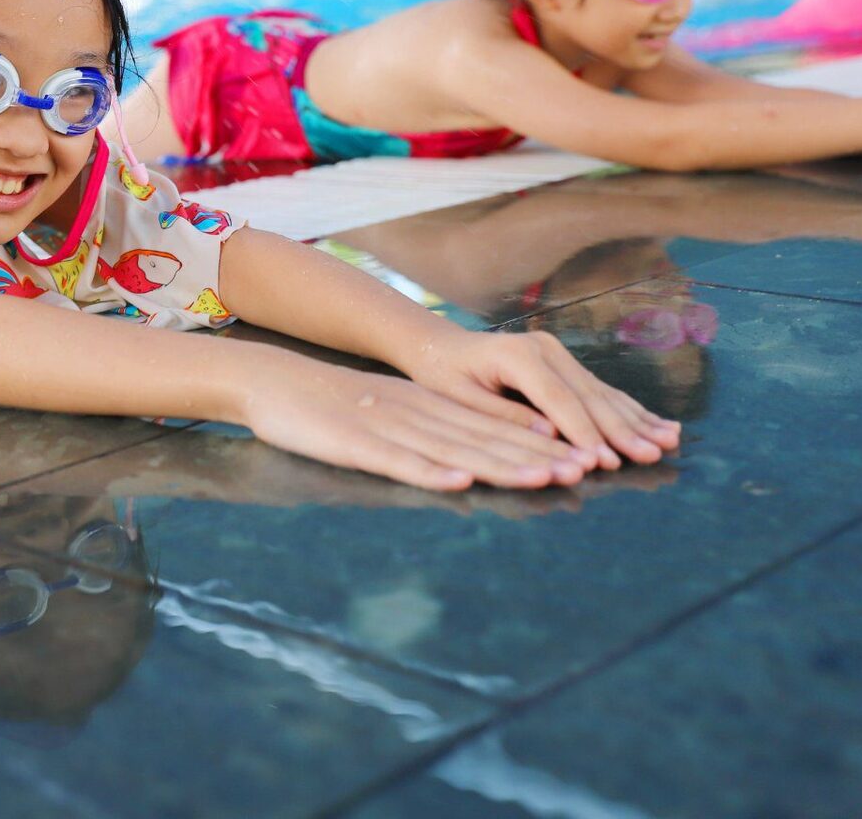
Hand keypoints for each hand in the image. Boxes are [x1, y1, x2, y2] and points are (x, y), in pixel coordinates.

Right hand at [239, 358, 597, 491]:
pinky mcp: (355, 445)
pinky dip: (430, 472)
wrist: (272, 380)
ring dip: (503, 464)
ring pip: (455, 449)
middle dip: (540, 456)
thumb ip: (431, 431)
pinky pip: (398, 461)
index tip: (587, 458)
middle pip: (487, 439)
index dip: (541, 444)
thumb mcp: (390, 413)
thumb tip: (477, 458)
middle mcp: (418, 415)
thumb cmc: (329, 407)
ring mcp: (388, 429)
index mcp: (428, 408)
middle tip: (589, 469)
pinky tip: (460, 482)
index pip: (494, 428)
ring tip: (548, 476)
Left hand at [400, 330, 680, 469]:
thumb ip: (504, 415)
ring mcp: (558, 352)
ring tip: (668, 442)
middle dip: (622, 430)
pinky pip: (601, 389)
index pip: (559, 400)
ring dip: (637, 420)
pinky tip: (659, 424)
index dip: (584, 433)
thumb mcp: (462, 399)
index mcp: (518, 356)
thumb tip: (550, 436)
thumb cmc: (444, 376)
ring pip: (603, 392)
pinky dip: (630, 410)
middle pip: (590, 396)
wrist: (440, 346)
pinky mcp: (565, 361)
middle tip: (650, 457)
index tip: (607, 461)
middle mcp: (545, 349)